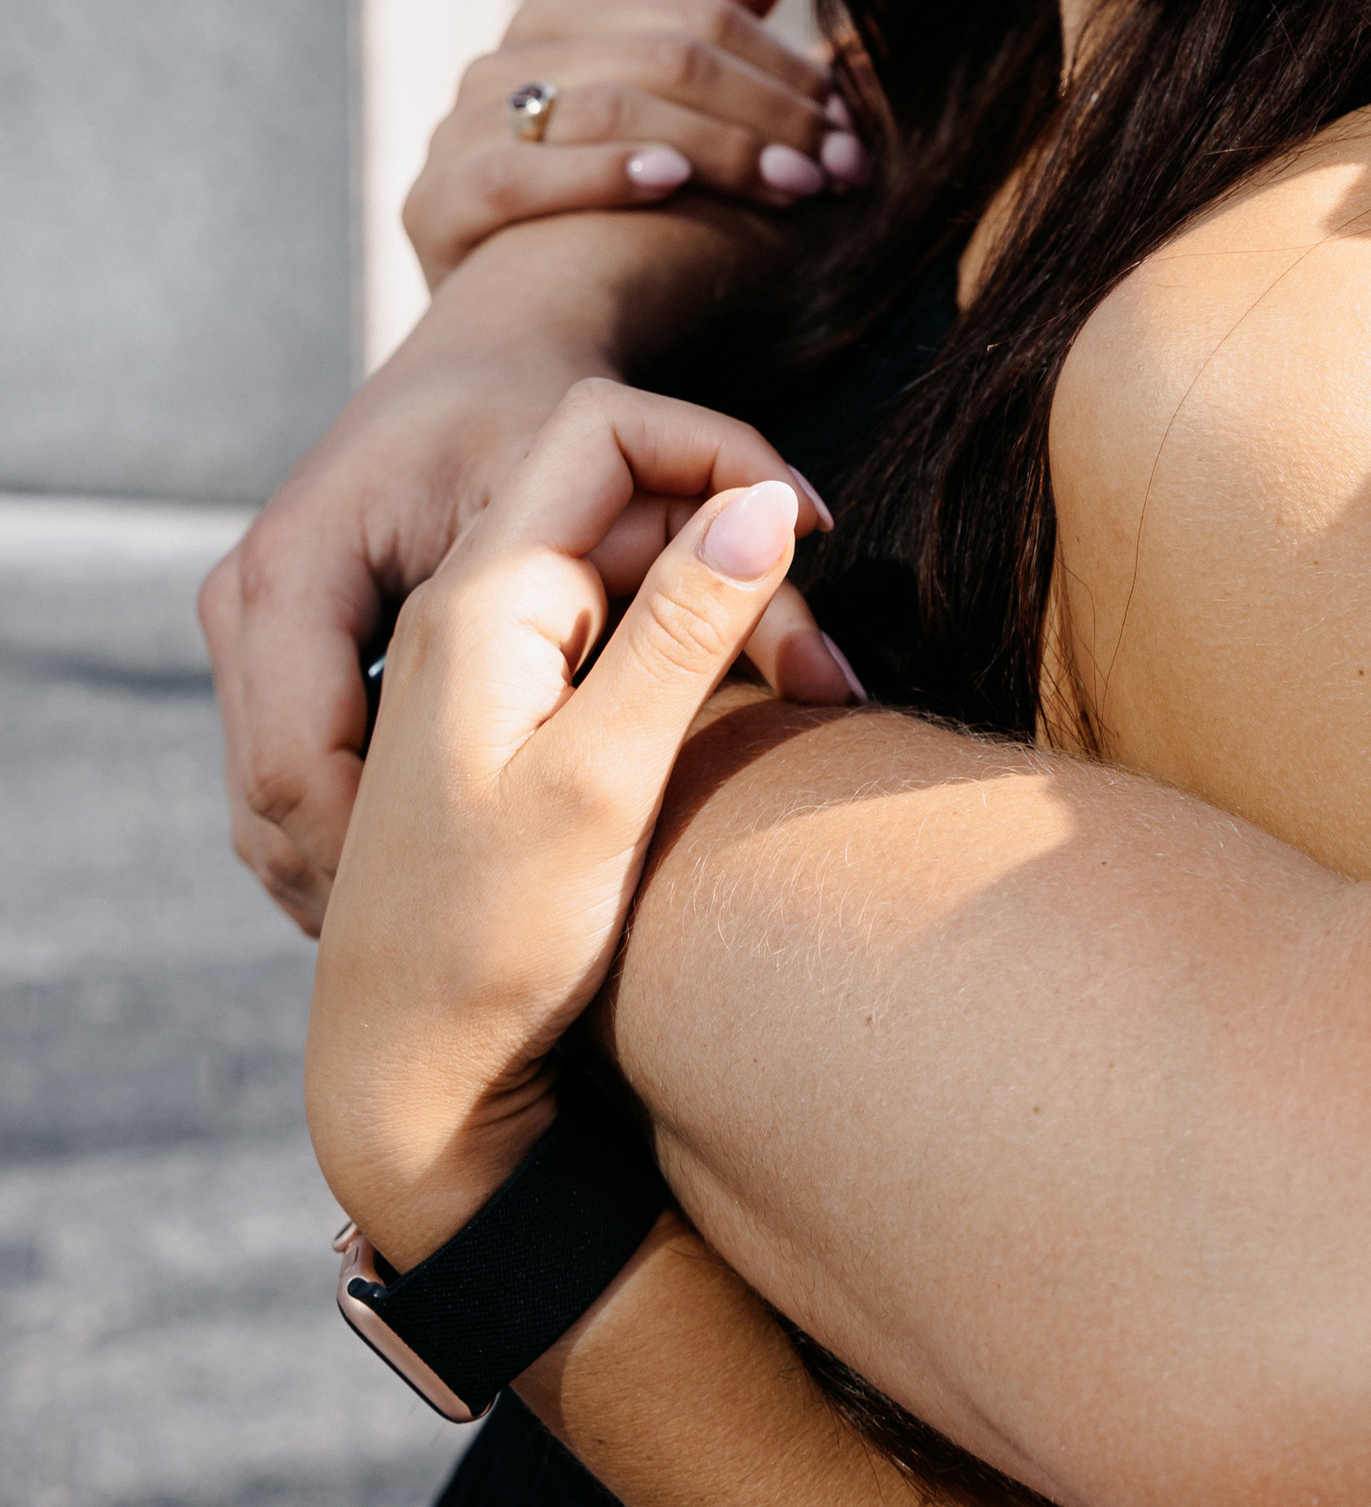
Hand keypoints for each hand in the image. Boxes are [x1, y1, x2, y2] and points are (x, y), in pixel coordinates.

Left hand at [305, 379, 844, 1268]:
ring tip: (808, 697)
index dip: (718, 448)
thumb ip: (680, 631)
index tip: (814, 525)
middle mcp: (467, 610)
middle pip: (622, 500)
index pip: (604, 430)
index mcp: (480, 599)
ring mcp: (479, 665)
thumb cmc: (491, 943)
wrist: (405, 1076)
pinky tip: (733, 723)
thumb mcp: (601, 781)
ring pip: (619, 572)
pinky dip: (676, 655)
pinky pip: (599, 637)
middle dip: (735, 541)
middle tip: (829, 657)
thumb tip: (761, 502)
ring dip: (717, 608)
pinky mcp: (500, 719)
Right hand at [403, 0, 872, 291]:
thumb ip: (702, 42)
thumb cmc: (607, 228)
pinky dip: (599, 172)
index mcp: (551, 29)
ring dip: (712, 145)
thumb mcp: (667, 129)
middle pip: (656, 59)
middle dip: (764, 113)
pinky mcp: (432, 208)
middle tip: (841, 163)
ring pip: (600, 106)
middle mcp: (496, 70)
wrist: (511, 343)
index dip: (781, 67)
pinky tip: (672, 183)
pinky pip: (518, 175)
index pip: (690, 20)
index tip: (852, 121)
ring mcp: (453, 136)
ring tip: (791, 184)